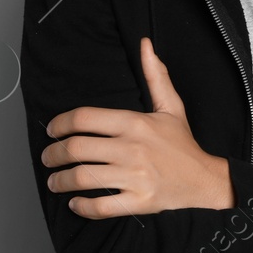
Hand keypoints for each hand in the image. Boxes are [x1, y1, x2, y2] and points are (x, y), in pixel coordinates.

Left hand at [42, 36, 232, 218]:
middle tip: (48, 158)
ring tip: (55, 181)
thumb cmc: (182, 144)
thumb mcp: (171, 106)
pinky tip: (76, 202)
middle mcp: (132, 149)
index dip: (60, 124)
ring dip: (60, 181)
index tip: (52, 130)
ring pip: (82, 178)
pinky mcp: (138, 202)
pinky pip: (100, 207)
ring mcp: (135, 177)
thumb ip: (155, 76)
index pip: (84, 118)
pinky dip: (81, 206)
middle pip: (76, 149)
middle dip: (52, 154)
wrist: (203, 179)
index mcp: (135, 123)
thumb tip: (146, 45)